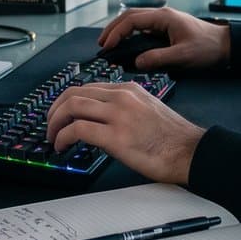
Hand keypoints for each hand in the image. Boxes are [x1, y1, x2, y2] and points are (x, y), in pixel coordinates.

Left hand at [46, 82, 204, 184]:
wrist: (190, 151)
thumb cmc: (173, 138)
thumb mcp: (148, 110)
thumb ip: (125, 109)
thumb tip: (103, 121)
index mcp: (129, 90)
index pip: (87, 87)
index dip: (67, 100)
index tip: (60, 113)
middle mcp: (121, 97)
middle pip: (73, 93)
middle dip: (55, 109)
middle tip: (49, 124)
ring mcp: (117, 115)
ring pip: (71, 106)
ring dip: (54, 122)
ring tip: (52, 137)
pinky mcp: (115, 136)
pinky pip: (77, 130)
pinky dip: (63, 137)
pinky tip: (61, 146)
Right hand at [97, 7, 230, 71]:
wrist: (226, 46)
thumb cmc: (207, 48)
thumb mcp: (183, 56)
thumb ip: (159, 59)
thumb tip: (136, 63)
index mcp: (163, 18)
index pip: (132, 20)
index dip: (116, 32)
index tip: (107, 47)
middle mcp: (161, 16)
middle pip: (129, 16)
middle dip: (113, 29)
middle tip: (101, 44)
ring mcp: (164, 21)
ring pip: (135, 20)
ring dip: (121, 30)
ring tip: (109, 44)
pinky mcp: (166, 29)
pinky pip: (143, 28)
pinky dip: (130, 34)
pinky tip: (126, 45)